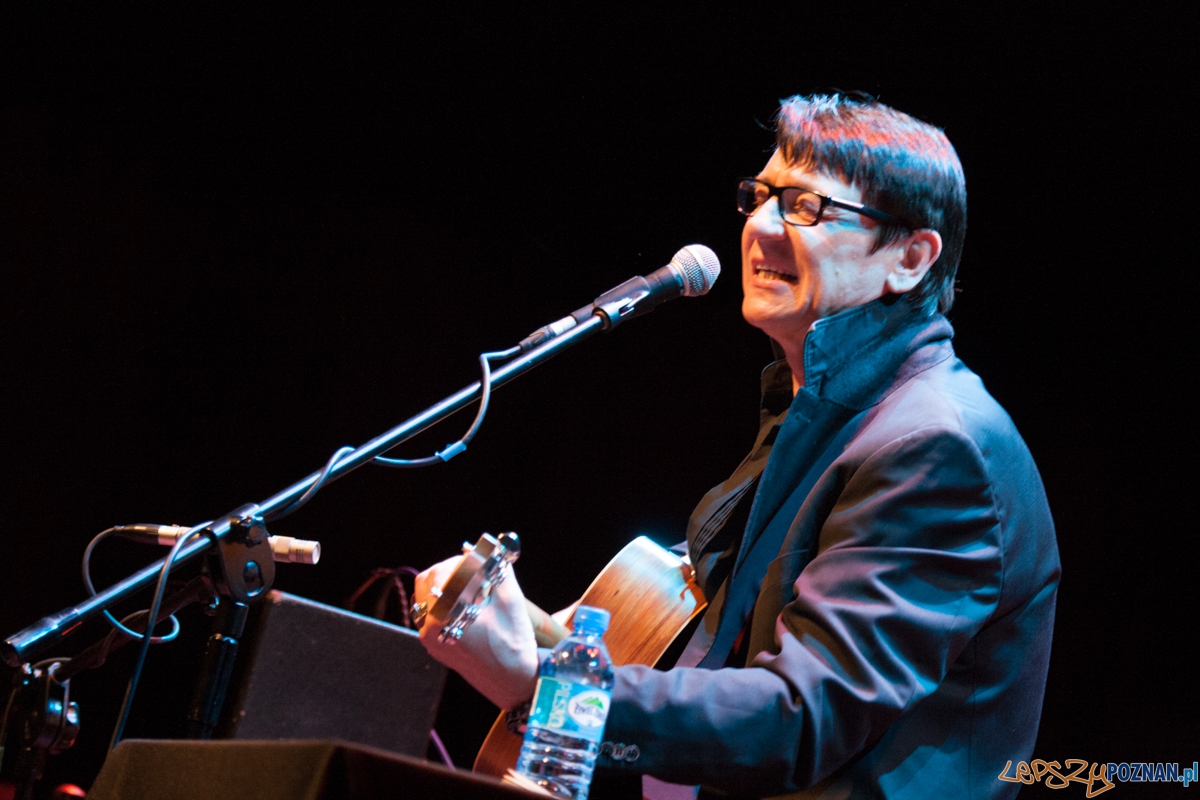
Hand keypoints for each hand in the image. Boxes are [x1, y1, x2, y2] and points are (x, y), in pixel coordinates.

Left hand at [413, 555, 538, 710]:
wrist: (514, 682)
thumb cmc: (514, 642)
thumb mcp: (510, 600)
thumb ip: (497, 569)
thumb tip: (490, 549)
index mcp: (443, 614)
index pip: (442, 571)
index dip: (462, 560)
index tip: (480, 561)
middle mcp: (429, 628)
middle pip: (426, 581)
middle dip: (448, 569)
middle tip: (472, 570)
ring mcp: (430, 640)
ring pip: (425, 597)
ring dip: (445, 585)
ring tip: (471, 588)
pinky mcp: (435, 648)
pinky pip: (430, 615)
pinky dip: (444, 603)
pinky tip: (467, 606)